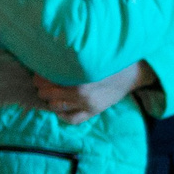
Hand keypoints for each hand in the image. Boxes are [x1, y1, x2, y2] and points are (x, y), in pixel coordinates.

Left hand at [33, 62, 152, 123]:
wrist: (135, 72)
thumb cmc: (111, 60)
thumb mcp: (91, 57)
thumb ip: (71, 59)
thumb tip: (49, 53)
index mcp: (80, 80)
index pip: (49, 80)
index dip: (40, 76)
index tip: (38, 70)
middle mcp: (83, 96)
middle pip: (50, 94)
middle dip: (42, 87)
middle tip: (39, 80)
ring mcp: (88, 106)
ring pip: (57, 107)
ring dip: (48, 99)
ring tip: (46, 91)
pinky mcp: (94, 112)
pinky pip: (72, 119)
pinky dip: (61, 114)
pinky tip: (58, 107)